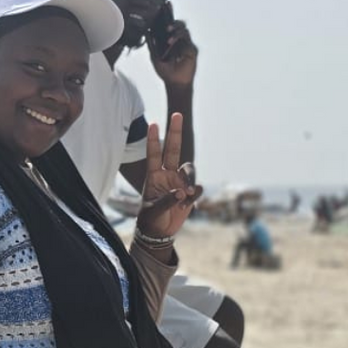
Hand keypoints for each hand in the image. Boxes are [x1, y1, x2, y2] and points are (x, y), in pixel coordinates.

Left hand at [135, 112, 202, 238]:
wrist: (159, 232)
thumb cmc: (151, 219)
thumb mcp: (155, 210)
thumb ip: (168, 200)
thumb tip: (182, 192)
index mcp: (154, 176)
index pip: (153, 154)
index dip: (153, 140)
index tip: (153, 124)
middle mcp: (167, 175)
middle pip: (173, 150)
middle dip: (174, 132)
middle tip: (176, 114)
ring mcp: (179, 182)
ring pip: (189, 171)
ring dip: (189, 180)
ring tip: (184, 195)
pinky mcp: (189, 193)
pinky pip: (196, 189)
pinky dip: (194, 195)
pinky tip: (187, 204)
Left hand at [151, 20, 197, 87]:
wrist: (173, 82)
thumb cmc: (165, 70)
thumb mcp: (154, 56)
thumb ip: (151, 44)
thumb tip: (147, 32)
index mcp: (169, 40)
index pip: (169, 24)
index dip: (169, 14)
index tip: (166, 5)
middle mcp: (178, 40)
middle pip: (179, 25)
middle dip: (174, 21)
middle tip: (167, 25)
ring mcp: (185, 44)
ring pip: (184, 30)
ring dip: (176, 31)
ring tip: (168, 37)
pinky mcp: (191, 49)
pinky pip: (187, 41)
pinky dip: (180, 40)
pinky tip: (172, 43)